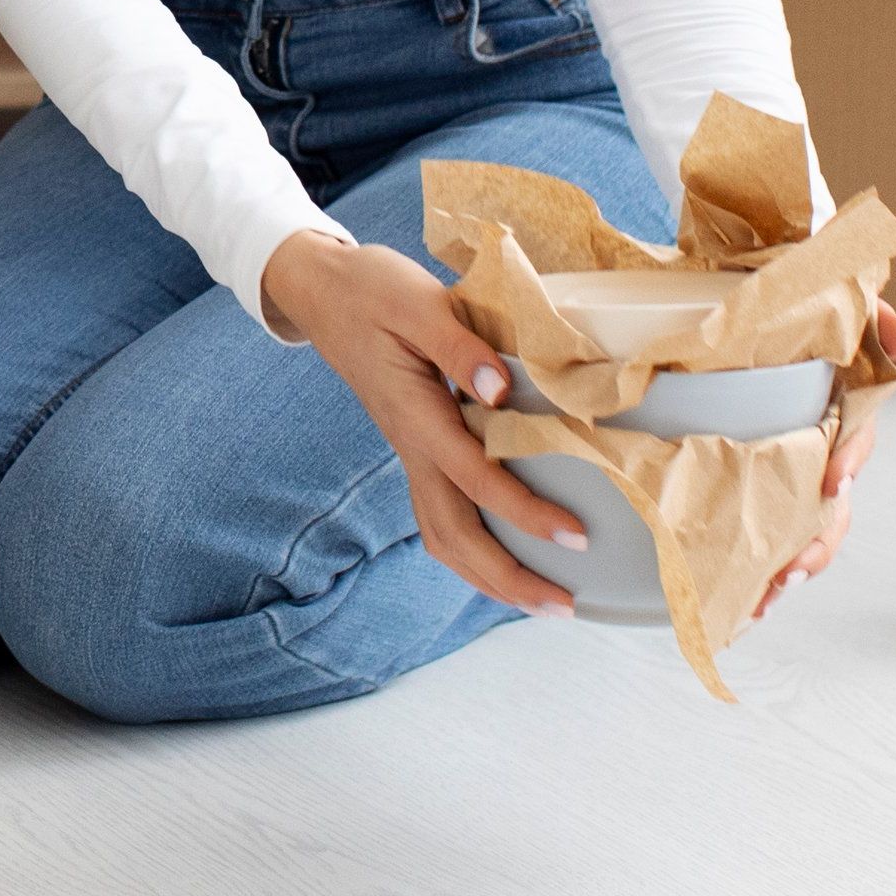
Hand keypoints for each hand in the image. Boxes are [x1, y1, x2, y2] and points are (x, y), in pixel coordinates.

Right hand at [260, 228, 586, 618]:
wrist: (322, 290)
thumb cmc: (372, 290)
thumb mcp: (418, 303)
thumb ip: (460, 349)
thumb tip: (501, 394)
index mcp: (416, 415)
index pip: (476, 480)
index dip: (526, 513)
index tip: (574, 536)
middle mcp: (411, 446)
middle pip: (454, 536)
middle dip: (507, 578)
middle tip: (563, 605)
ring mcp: (409, 452)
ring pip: (443, 536)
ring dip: (489, 576)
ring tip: (539, 598)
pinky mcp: (413, 448)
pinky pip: (439, 517)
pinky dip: (472, 551)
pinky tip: (503, 556)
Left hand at [751, 301, 895, 623]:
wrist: (743, 278)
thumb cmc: (795, 290)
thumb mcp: (834, 295)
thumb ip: (872, 312)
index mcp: (842, 399)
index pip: (856, 437)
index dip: (848, 462)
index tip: (832, 484)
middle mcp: (822, 437)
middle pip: (833, 502)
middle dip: (817, 541)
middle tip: (791, 571)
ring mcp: (790, 459)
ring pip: (803, 523)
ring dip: (789, 563)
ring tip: (763, 598)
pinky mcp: (751, 470)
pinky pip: (762, 519)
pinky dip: (755, 558)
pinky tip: (736, 595)